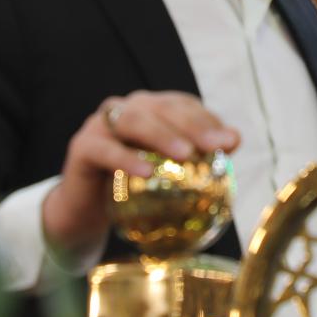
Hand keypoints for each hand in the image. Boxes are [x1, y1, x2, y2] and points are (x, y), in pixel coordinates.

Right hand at [40, 92, 238, 253]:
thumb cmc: (130, 190)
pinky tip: (146, 172)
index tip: (230, 141)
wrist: (85, 211)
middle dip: (192, 124)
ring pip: (133, 120)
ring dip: (162, 135)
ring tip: (186, 154)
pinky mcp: (82, 146)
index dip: (207, 118)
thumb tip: (235, 140)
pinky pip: (104, 149)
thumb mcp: (165, 174)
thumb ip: (197, 155)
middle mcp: (125, 108)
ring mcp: (100, 124)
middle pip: (161, 108)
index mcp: (149, 110)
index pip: (182, 105)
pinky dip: (126, 158)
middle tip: (217, 146)